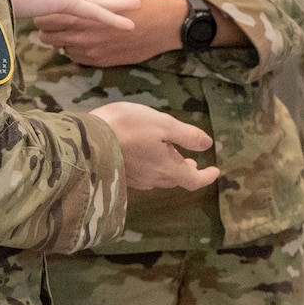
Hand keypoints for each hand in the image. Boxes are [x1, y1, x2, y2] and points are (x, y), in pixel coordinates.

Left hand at [36, 0, 187, 67]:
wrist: (163, 24)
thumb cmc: (138, 2)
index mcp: (80, 11)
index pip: (46, 16)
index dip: (44, 12)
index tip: (49, 8)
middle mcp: (80, 32)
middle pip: (46, 35)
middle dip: (47, 29)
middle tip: (53, 23)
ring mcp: (88, 49)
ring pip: (59, 48)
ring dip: (60, 41)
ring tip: (67, 33)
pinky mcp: (98, 60)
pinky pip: (75, 57)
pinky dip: (75, 50)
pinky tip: (83, 42)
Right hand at [90, 100, 220, 190]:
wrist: (87, 139)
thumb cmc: (129, 127)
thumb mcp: (163, 124)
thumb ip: (187, 136)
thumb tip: (208, 144)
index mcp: (167, 168)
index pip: (193, 180)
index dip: (207, 177)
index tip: (216, 171)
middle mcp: (152, 179)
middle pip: (175, 180)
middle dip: (187, 171)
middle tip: (193, 162)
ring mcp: (134, 180)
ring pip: (159, 178)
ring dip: (170, 169)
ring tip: (174, 157)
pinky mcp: (120, 175)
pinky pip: (143, 176)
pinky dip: (153, 168)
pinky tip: (148, 157)